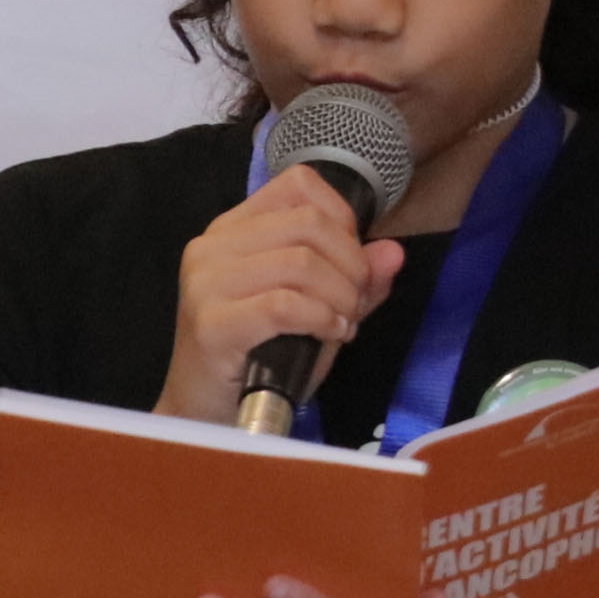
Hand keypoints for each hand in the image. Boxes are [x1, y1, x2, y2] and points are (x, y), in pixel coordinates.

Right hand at [158, 161, 408, 425]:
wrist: (206, 412)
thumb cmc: (259, 357)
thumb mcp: (315, 309)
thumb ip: (352, 278)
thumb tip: (392, 252)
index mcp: (232, 228)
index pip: (298, 185)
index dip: (342, 218)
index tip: (351, 261)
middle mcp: (212, 245)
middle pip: (308, 222)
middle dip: (351, 264)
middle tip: (356, 302)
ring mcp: (206, 283)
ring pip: (301, 262)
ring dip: (341, 296)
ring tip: (343, 323)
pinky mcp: (211, 323)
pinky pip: (286, 305)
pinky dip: (322, 319)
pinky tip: (331, 335)